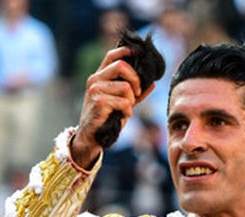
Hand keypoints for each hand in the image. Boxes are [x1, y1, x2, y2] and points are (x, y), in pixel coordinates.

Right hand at [71, 46, 154, 169]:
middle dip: (135, 80)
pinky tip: (121, 116)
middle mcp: (95, 79)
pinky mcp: (99, 102)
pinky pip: (124, 102)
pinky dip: (127, 111)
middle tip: (137, 93)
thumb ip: (136, 93)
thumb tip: (153, 83)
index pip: (112, 55)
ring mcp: (95, 90)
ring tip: (125, 109)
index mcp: (100, 76)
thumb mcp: (123, 102)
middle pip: (121, 66)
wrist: (91, 136)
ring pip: (125, 87)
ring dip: (131, 101)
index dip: (127, 51)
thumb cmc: (107, 118)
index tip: (140, 53)